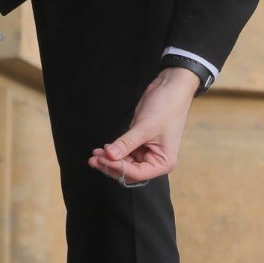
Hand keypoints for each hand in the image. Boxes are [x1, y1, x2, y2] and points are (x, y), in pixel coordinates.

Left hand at [88, 67, 198, 186]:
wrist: (170, 88)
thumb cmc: (166, 109)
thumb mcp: (145, 127)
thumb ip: (126, 143)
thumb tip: (109, 155)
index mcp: (163, 162)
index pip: (137, 174)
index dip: (118, 168)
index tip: (102, 159)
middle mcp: (155, 160)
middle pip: (129, 171)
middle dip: (111, 165)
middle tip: (92, 159)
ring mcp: (146, 152)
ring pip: (125, 163)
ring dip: (110, 159)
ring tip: (94, 154)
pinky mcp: (139, 142)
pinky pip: (125, 152)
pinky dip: (114, 151)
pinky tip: (103, 148)